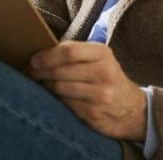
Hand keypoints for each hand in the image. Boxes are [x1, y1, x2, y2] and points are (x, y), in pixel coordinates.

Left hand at [28, 41, 146, 140]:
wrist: (132, 109)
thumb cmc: (107, 79)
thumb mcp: (99, 59)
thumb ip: (75, 53)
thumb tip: (40, 54)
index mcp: (102, 53)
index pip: (69, 51)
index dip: (47, 56)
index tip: (33, 60)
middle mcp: (104, 72)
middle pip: (61, 70)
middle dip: (41, 72)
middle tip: (30, 72)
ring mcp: (100, 94)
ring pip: (60, 88)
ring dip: (46, 86)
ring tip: (40, 83)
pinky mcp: (94, 112)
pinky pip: (66, 104)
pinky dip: (56, 100)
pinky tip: (54, 97)